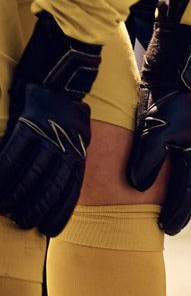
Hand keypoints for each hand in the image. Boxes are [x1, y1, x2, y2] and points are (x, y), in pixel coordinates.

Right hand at [0, 12, 100, 235]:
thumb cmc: (67, 101)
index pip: (70, 187)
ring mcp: (46, 134)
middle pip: (49, 185)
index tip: (50, 228)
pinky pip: (12, 153)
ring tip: (7, 210)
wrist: (63, 67)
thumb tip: (61, 176)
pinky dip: (3, 172)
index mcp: (79, 147)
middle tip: (23, 222)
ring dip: (16, 195)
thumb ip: (70, 153)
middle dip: (36, 207)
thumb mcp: (78, 129)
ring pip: (29, 173)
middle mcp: (65, 143)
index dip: (59, 210)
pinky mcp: (27, 123)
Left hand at [125, 20, 190, 234]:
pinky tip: (166, 190)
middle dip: (181, 209)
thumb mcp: (153, 131)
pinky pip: (182, 170)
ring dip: (181, 198)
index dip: (177, 210)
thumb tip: (139, 187)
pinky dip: (177, 184)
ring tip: (170, 216)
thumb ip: (148, 159)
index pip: (187, 189)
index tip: (167, 228)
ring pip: (189, 179)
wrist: (169, 80)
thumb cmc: (161, 106)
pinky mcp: (182, 140)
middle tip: (169, 229)